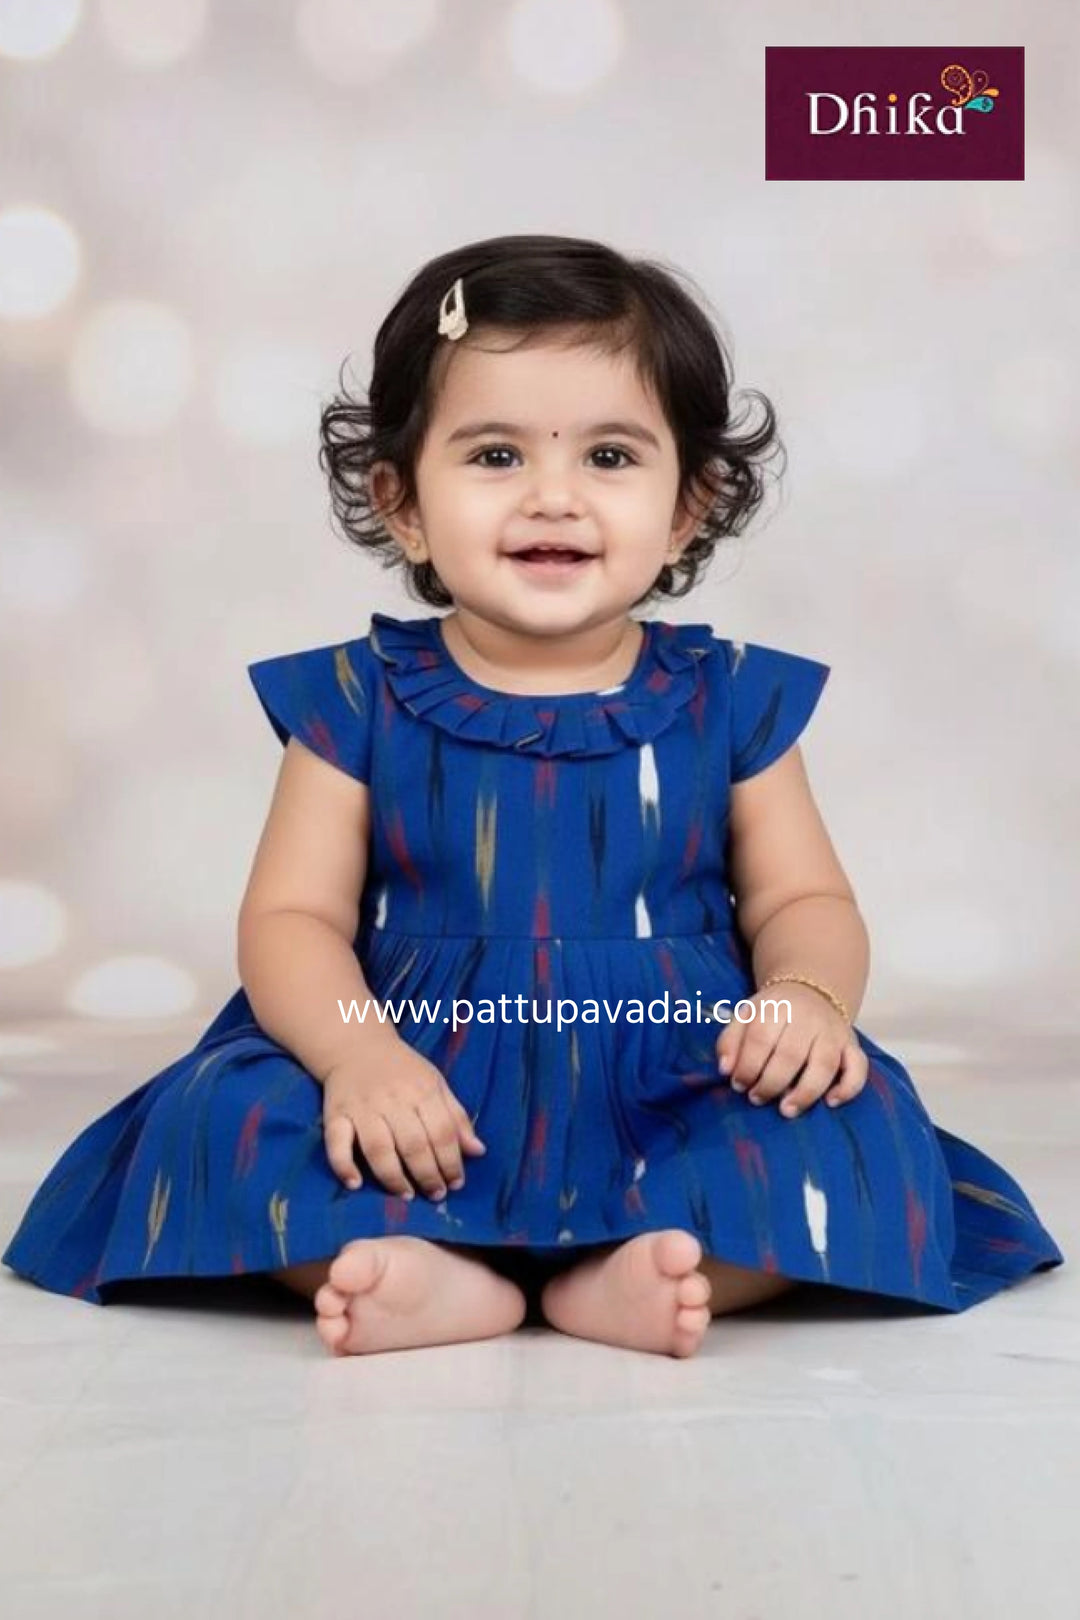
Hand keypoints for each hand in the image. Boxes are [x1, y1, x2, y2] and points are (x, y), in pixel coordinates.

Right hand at [322, 1041, 486, 1200]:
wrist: (357, 1046)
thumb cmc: (403, 1070)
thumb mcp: (436, 1084)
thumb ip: (456, 1118)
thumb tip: (478, 1152)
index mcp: (422, 1090)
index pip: (442, 1132)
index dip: (451, 1162)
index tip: (456, 1183)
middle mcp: (392, 1099)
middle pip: (413, 1144)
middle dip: (427, 1175)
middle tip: (435, 1194)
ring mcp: (362, 1108)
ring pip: (378, 1148)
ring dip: (393, 1178)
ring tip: (406, 1194)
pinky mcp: (336, 1114)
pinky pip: (336, 1142)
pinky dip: (343, 1165)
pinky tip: (355, 1184)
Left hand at [715, 983, 867, 1117]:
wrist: (811, 991)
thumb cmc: (773, 1012)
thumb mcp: (745, 1016)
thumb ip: (730, 1040)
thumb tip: (725, 1069)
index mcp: (777, 1006)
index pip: (760, 1038)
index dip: (747, 1066)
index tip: (739, 1085)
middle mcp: (808, 1019)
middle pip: (790, 1055)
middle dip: (770, 1083)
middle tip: (757, 1098)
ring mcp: (833, 1033)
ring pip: (824, 1065)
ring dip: (805, 1092)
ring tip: (786, 1109)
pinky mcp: (852, 1045)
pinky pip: (858, 1068)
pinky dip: (848, 1087)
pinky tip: (831, 1102)